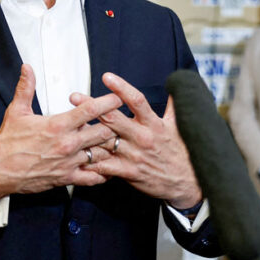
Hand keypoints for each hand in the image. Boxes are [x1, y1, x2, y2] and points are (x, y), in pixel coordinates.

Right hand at [0, 64, 123, 198]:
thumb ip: (26, 88)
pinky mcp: (67, 178)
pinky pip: (94, 178)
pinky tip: (105, 166)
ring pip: (103, 154)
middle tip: (117, 121)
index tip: (117, 98)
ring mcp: (69, 163)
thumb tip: (27, 68)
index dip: (108, 102)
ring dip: (108, 148)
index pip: (90, 110)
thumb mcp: (16, 111)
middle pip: (104, 132)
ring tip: (113, 143)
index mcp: (57, 124)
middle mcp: (67, 143)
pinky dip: (102, 172)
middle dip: (112, 126)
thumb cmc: (8, 142)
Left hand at [71, 72, 201, 208]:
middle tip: (75, 97)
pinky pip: (107, 166)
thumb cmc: (181, 151)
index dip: (121, 88)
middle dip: (92, 107)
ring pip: (106, 141)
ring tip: (70, 125)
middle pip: (114, 118)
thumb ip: (174, 104)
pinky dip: (92, 162)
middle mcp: (143, 137)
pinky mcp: (130, 172)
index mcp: (154, 123)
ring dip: (86, 133)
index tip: (106, 76)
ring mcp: (135, 155)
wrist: (189, 182)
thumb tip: (178, 82)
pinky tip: (77, 156)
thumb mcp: (180, 125)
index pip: (137, 101)